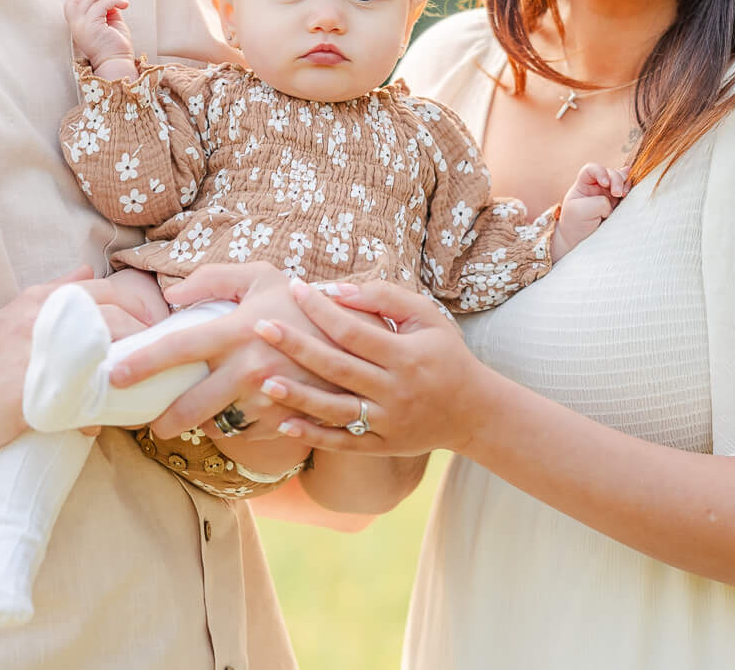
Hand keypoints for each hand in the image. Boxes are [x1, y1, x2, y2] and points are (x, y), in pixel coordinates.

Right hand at [0, 269, 154, 455]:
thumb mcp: (15, 315)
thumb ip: (54, 294)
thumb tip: (86, 270)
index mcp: (44, 299)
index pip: (110, 290)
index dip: (140, 309)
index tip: (154, 331)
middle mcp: (46, 317)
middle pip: (118, 315)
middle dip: (147, 336)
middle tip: (160, 359)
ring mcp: (43, 351)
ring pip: (108, 350)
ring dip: (132, 368)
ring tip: (141, 387)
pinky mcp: (38, 388)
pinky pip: (85, 395)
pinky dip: (101, 409)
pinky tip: (102, 423)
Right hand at [66, 0, 135, 76]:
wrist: (117, 63)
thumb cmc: (115, 46)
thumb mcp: (109, 22)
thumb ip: (106, 9)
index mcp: (78, 26)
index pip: (72, 4)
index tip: (106, 1)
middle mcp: (76, 26)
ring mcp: (82, 26)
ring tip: (121, 0)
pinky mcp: (92, 27)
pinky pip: (101, 5)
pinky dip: (113, 1)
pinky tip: (123, 5)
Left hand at [109, 263, 327, 441]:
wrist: (362, 340)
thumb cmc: (304, 302)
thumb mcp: (261, 277)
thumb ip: (212, 279)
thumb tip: (170, 296)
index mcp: (238, 330)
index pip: (177, 348)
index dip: (141, 363)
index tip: (113, 376)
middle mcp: (249, 368)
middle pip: (189, 405)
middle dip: (163, 419)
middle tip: (150, 421)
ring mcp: (268, 399)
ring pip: (217, 425)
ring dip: (204, 422)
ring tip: (196, 414)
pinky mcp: (285, 420)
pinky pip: (247, 433)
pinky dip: (237, 425)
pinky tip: (238, 411)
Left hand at [251, 279, 495, 456]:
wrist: (473, 411)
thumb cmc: (445, 355)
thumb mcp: (427, 318)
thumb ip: (385, 298)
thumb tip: (336, 291)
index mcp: (406, 356)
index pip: (354, 331)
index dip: (321, 310)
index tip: (294, 288)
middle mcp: (395, 391)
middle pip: (338, 368)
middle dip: (296, 346)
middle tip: (261, 326)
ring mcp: (388, 423)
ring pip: (335, 410)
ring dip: (297, 396)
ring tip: (263, 380)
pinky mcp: (383, 446)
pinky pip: (343, 444)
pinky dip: (312, 436)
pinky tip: (282, 423)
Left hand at [552, 162, 627, 258]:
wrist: (581, 243)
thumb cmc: (575, 225)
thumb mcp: (581, 211)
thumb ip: (599, 202)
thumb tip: (616, 200)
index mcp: (583, 184)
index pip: (592, 169)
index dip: (601, 171)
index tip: (604, 183)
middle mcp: (598, 187)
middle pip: (610, 173)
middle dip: (616, 179)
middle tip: (617, 193)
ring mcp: (610, 195)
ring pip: (622, 182)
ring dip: (625, 184)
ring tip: (624, 194)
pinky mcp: (619, 205)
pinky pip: (629, 194)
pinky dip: (632, 192)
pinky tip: (632, 193)